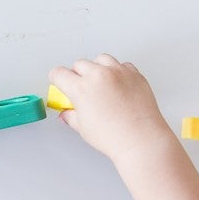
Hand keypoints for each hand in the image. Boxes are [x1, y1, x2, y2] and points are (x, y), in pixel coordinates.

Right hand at [49, 54, 172, 161]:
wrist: (141, 140)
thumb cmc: (114, 137)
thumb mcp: (83, 128)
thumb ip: (71, 116)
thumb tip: (68, 112)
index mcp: (81, 88)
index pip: (59, 73)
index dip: (57, 79)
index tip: (60, 82)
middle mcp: (99, 75)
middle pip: (79, 64)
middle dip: (77, 74)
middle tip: (81, 88)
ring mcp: (118, 72)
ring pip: (101, 59)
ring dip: (97, 68)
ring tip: (100, 83)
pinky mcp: (135, 74)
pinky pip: (122, 65)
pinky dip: (117, 72)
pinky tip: (117, 85)